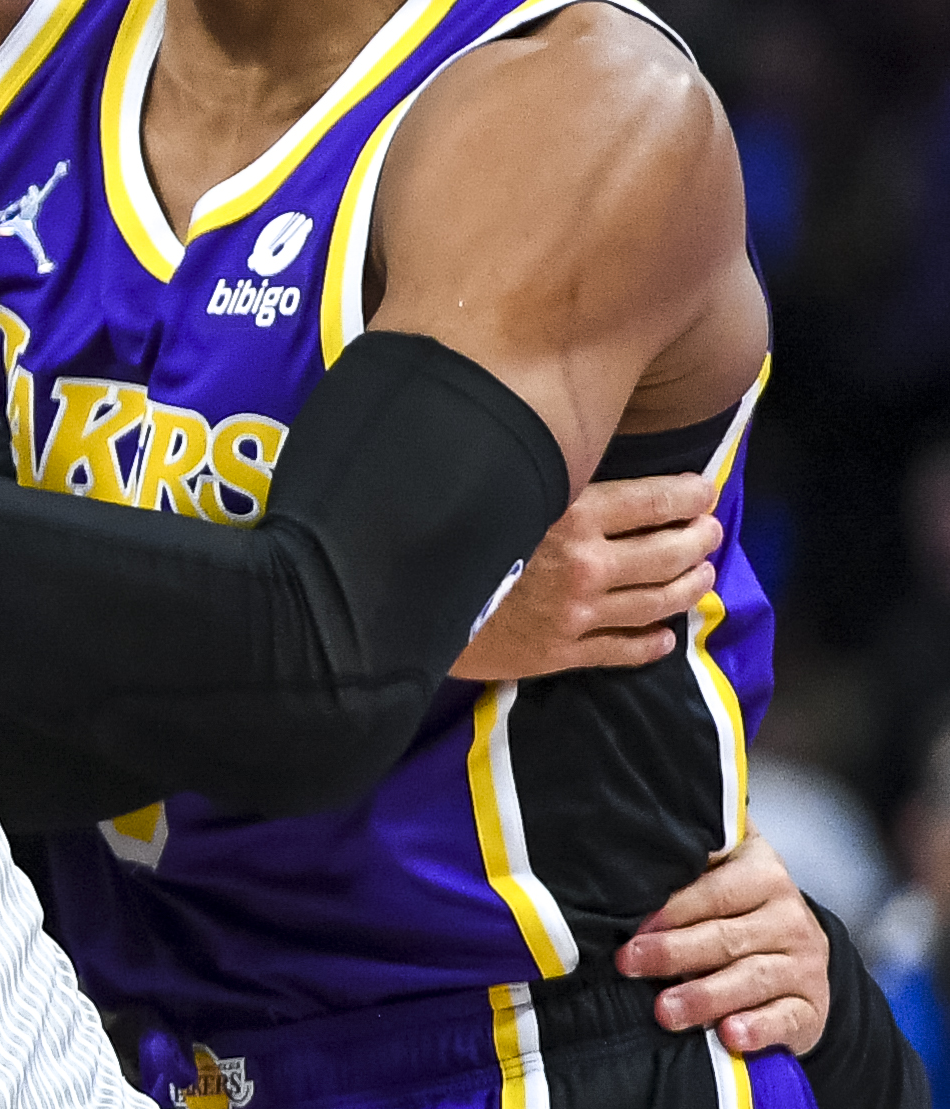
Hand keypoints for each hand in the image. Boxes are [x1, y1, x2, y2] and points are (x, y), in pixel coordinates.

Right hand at [459, 471, 721, 680]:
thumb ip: (549, 479)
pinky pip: (622, 650)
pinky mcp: (559, 653)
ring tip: (702, 577)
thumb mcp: (504, 492)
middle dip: (700, 540)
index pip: (657, 501)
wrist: (400, 604)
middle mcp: (584, 566)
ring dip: (690, 587)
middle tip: (709, 533)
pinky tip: (665, 636)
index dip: (691, 496)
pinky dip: (652, 644)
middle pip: (670, 553)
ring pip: (658, 602)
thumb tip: (580, 455)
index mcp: (571, 516)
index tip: (702, 492)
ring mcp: (575, 614)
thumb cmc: (451, 537)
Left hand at [624, 833, 827, 1055]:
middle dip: (674, 952)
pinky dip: (759, 1027)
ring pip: (752, 977)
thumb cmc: (730, 913)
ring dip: (706, 995)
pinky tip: (731, 1035)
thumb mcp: (712, 879)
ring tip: (665, 1011)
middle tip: (629, 963)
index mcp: (762, 874)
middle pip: (727, 936)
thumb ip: (680, 870)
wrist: (792, 956)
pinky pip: (787, 1017)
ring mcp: (804, 963)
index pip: (717, 890)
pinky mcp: (811, 1006)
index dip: (672, 909)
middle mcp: (789, 916)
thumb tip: (620, 867)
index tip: (632, 926)